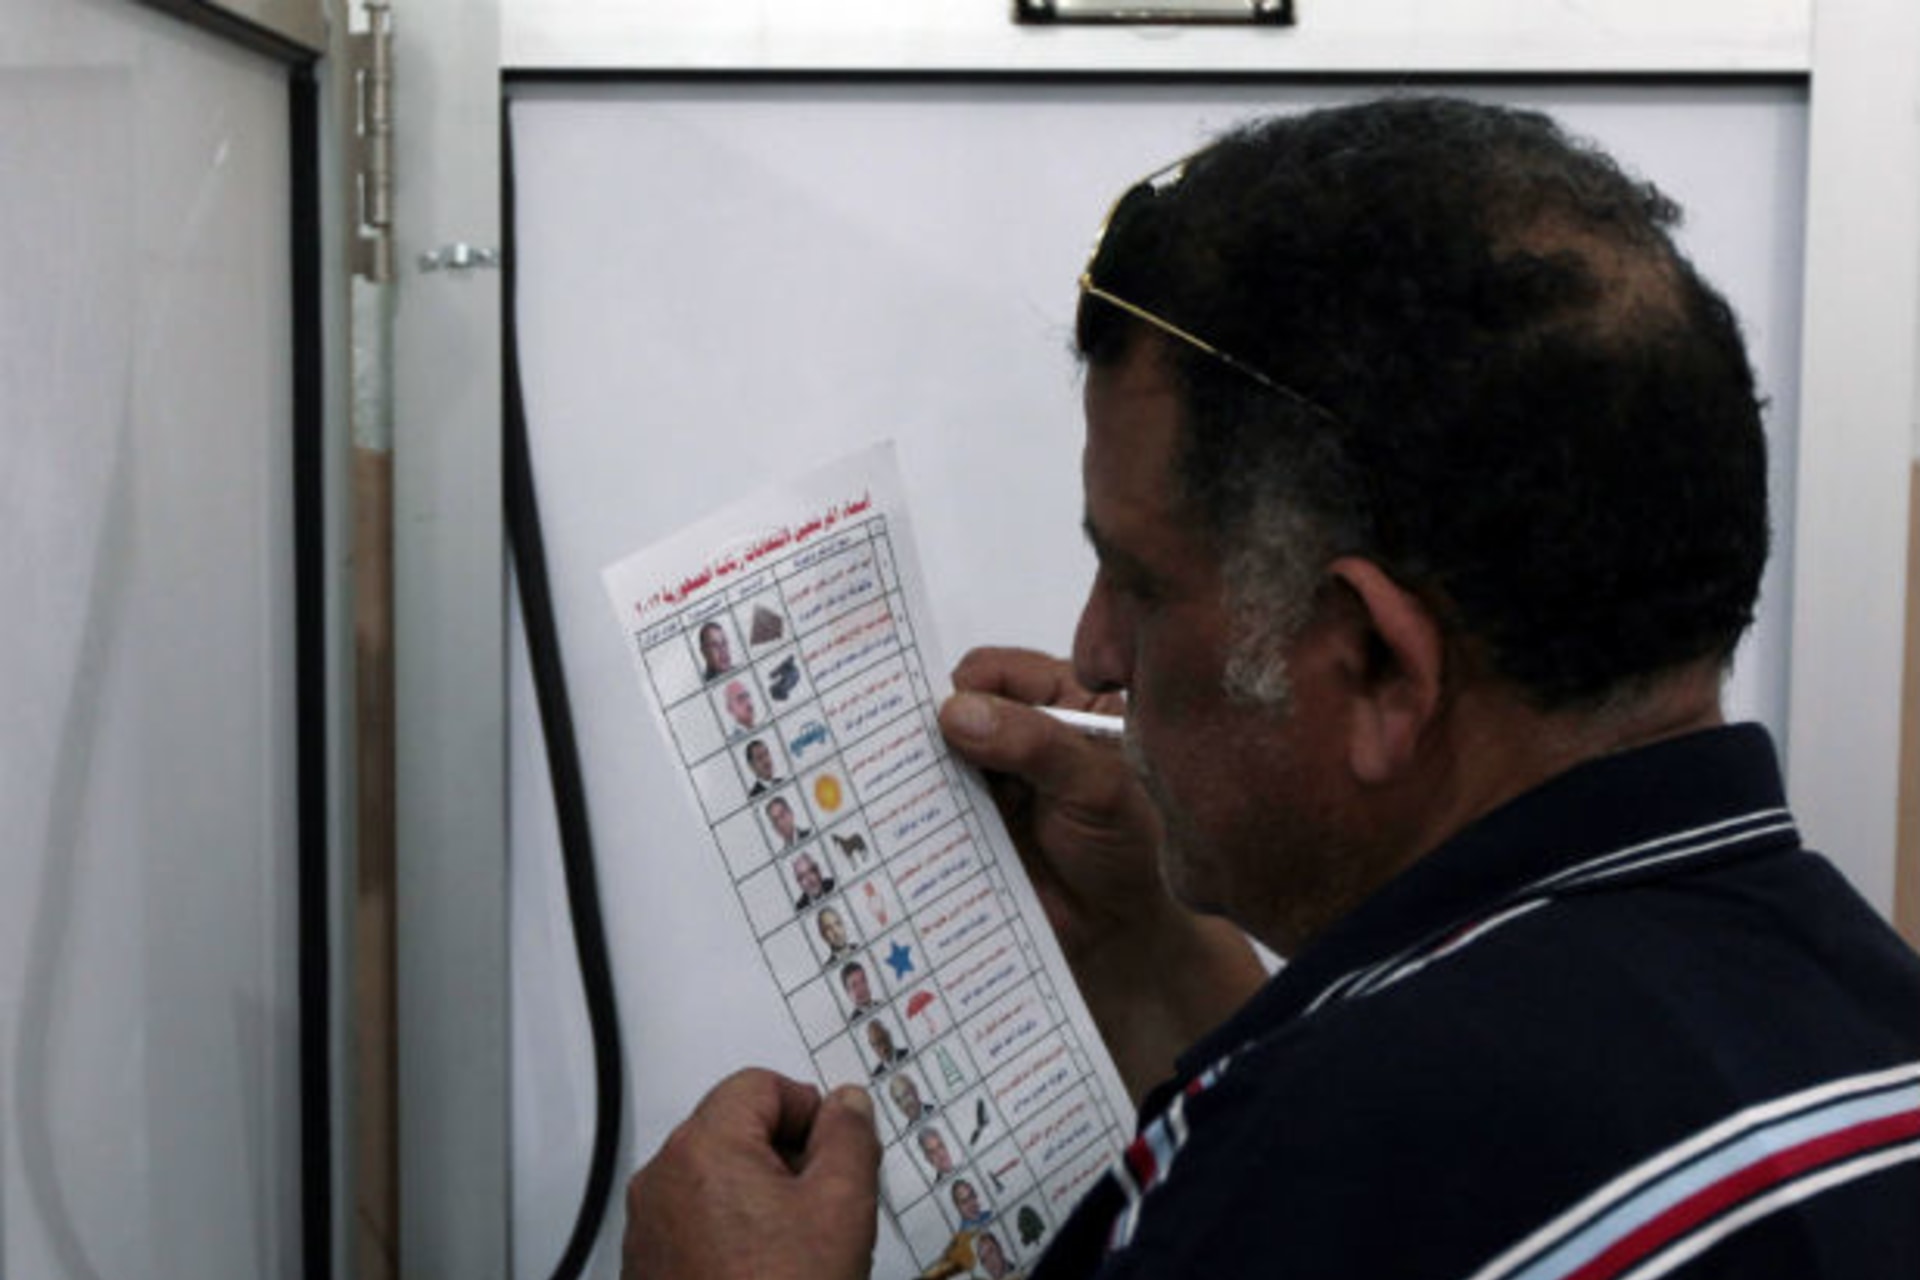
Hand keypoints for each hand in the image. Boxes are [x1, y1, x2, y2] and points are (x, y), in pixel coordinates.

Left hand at [622, 1070, 879, 1279]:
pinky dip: (731, 1231)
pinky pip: (695, 1220)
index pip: (761, 1085)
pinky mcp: (649, 1265)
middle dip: (785, 1156)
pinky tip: (764, 1269)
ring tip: (796, 1246)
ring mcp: (650, 1225)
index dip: (809, 1111)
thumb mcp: (842, 1207)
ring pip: (716, 1177)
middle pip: (734, 1128)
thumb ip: (850, 1138)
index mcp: (704, 1146)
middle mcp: (663, 1178)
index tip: (834, 1150)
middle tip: (824, 1202)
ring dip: (760, 1195)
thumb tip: (847, 1104)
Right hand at [939, 648, 1264, 1099]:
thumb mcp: (1096, 786)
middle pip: (956, 707)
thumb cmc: (1130, 846)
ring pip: (934, 756)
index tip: (943, 717)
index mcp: (1062, 700)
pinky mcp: (966, 822)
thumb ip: (1034, 744)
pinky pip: (927, 806)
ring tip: (901, 787)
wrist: (1120, 932)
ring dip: (919, 771)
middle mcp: (1019, 731)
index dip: (966, 687)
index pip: (996, 671)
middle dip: (931, 726)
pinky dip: (913, 811)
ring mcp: (988, 779)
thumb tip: (955, 712)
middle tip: (905, 749)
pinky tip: (900, 819)